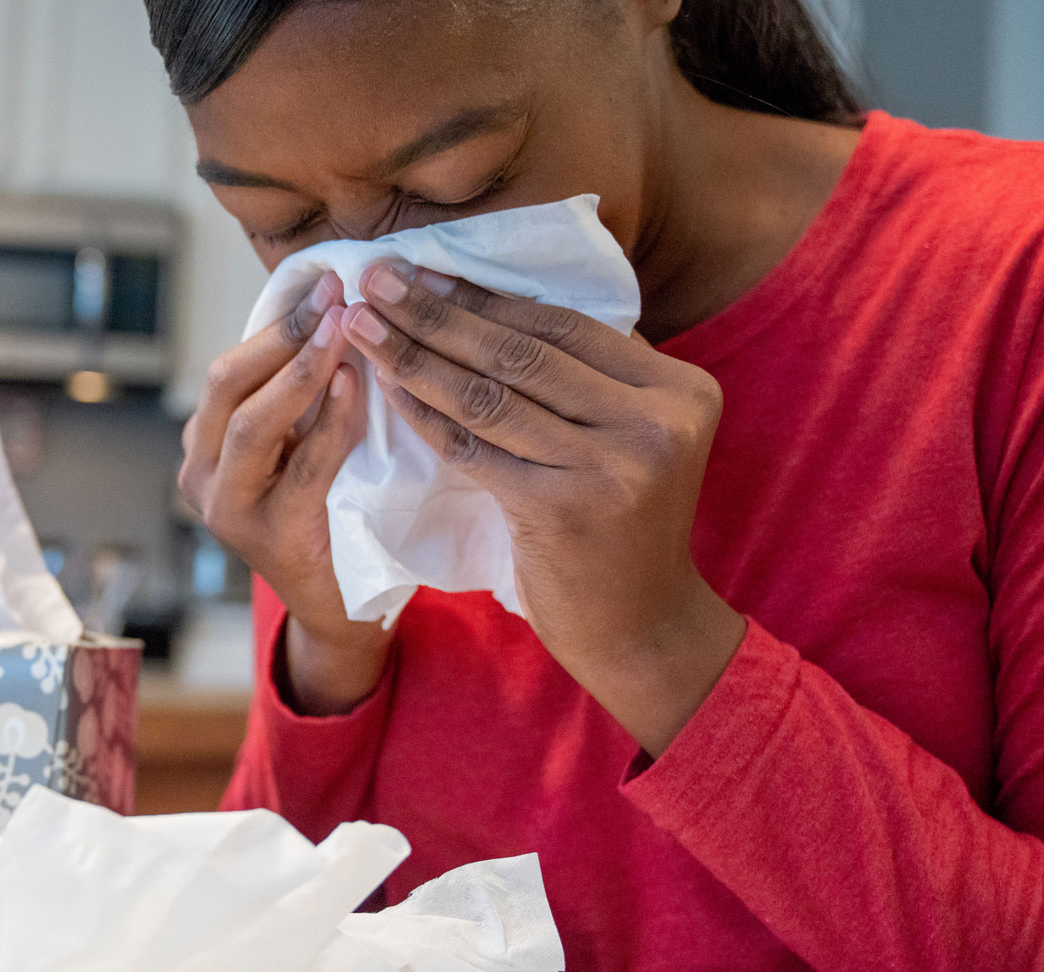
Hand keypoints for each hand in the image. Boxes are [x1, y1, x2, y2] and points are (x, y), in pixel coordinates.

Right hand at [178, 272, 391, 713]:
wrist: (342, 608)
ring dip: (301, 369)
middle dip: (283, 334)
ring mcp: (227, 512)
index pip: (229, 369)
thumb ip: (300, 394)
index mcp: (204, 446)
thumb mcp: (301, 445)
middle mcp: (200, 476)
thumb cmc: (329, 513)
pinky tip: (352, 386)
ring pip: (252, 424)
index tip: (322, 280)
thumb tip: (334, 306)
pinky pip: (301, 467)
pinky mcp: (269, 540)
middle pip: (227, 385)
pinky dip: (328, 422)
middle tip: (333, 291)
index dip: (274, 322)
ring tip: (343, 327)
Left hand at [340, 262, 746, 754]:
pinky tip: (386, 389)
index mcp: (679, 392)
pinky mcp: (560, 511)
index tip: (426, 268)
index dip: (488, 295)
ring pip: (491, 395)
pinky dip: (424, 414)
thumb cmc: (623, 530)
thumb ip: (593, 382)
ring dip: (417, 355)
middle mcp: (655, 424)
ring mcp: (611, 468)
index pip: (566, 326)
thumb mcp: (634, 443)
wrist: (642, 630)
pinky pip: (474, 448)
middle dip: (441, 311)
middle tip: (378, 277)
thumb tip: (494, 302)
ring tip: (364, 324)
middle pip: (524, 353)